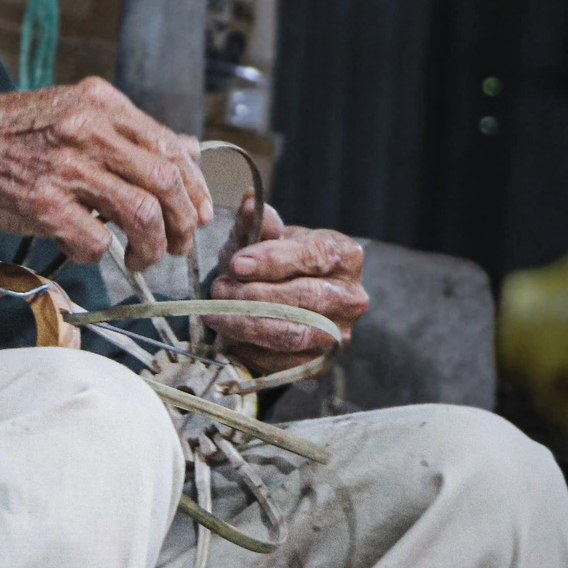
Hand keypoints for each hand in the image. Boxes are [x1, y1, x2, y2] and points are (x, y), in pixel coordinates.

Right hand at [0, 77, 212, 270]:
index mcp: (101, 103)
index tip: (200, 211)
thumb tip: (188, 150)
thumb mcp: (77, 113)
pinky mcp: (45, 205)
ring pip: (142, 214)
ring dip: (152, 245)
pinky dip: (101, 255)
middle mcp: (89, 130)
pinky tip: (91, 252)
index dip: (194, 186)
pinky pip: (96, 241)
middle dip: (183, 220)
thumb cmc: (17, 134)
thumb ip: (131, 132)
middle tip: (180, 242)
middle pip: (164, 181)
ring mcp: (67, 168)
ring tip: (144, 257)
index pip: (169, 146)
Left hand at [206, 203, 366, 375]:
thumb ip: (258, 222)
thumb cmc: (275, 260)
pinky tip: (229, 336)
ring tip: (215, 314)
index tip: (237, 264)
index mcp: (345, 255)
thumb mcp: (265, 236)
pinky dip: (252, 349)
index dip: (274, 261)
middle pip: (304, 298)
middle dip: (254, 295)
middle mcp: (352, 297)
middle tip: (218, 290)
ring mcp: (339, 334)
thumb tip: (249, 203)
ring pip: (293, 333)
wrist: (284, 298)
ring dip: (248, 324)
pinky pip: (284, 362)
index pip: (314, 256)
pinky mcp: (320, 364)